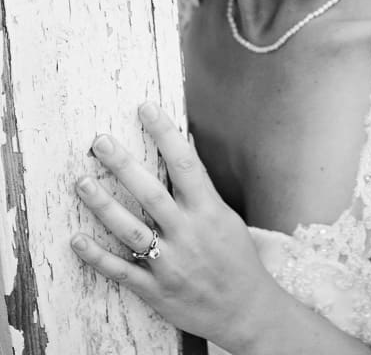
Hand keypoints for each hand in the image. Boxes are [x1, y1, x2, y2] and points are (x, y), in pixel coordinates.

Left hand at [71, 103, 270, 348]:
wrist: (245, 310)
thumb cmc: (236, 257)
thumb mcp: (225, 216)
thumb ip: (201, 187)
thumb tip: (184, 147)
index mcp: (209, 210)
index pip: (185, 164)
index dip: (165, 133)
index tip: (146, 108)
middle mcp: (188, 234)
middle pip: (151, 193)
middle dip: (124, 165)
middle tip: (100, 142)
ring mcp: (170, 263)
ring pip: (131, 231)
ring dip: (104, 206)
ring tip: (82, 182)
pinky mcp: (155, 290)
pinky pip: (122, 270)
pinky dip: (98, 256)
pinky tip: (77, 239)